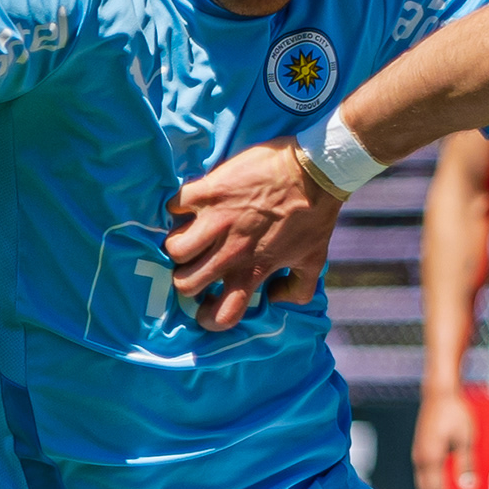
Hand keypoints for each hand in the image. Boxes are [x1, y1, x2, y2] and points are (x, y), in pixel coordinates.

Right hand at [168, 139, 344, 331]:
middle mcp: (229, 251)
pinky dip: (177, 208)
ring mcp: (216, 220)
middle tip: (197, 267)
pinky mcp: (208, 191)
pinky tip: (190, 206)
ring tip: (192, 236)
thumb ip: (298, 289)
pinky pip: (174, 206)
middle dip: (188, 279)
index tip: (209, 305)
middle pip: (185, 283)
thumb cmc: (315, 217)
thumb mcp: (314, 261)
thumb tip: (274, 298)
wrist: (314, 171)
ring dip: (180, 245)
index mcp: (252, 271)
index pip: (222, 315)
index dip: (210, 318)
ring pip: (174, 249)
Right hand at [414, 388, 479, 488]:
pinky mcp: (420, 450)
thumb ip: (466, 464)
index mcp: (430, 459)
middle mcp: (420, 460)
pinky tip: (447, 488)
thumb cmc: (455, 412)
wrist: (439, 393)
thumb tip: (468, 488)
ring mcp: (418, 455)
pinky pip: (423, 477)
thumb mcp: (466, 439)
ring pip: (422, 486)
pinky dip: (433, 487)